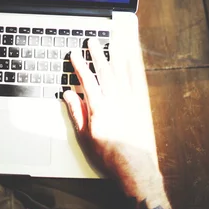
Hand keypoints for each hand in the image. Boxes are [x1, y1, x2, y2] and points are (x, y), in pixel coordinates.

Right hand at [63, 35, 160, 194]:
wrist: (134, 166)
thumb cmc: (108, 155)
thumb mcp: (85, 137)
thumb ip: (77, 113)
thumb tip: (68, 95)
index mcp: (99, 107)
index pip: (87, 80)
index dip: (79, 65)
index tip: (74, 54)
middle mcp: (115, 99)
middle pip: (104, 71)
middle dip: (97, 54)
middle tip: (92, 42)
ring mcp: (129, 100)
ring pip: (121, 72)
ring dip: (115, 55)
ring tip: (112, 42)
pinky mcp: (140, 104)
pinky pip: (136, 80)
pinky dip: (133, 67)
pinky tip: (130, 59)